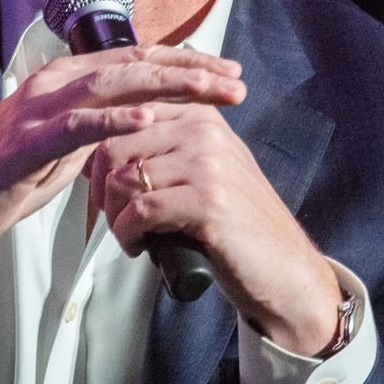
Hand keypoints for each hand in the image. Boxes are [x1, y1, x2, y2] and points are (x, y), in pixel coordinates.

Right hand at [0, 45, 244, 298]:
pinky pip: (75, 126)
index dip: (185, 63)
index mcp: (65, 80)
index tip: (228, 72)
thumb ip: (96, 132)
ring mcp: (36, 108)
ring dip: (167, 85)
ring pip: (112, 84)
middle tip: (237, 79)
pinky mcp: (23, 142)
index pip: (135, 61)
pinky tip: (150, 118)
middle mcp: (53, 82)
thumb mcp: (62, 151)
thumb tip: (137, 126)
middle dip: (190, 70)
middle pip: (133, 64)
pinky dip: (114, 119)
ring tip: (210, 91)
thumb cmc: (3, 180)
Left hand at [87, 104, 340, 355]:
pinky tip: (139, 247)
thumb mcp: (205, 169)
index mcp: (199, 114)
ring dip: (113, 216)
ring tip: (129, 235)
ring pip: (122, 179)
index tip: (106, 188)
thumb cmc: (236, 224)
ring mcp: (208, 163)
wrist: (284, 268)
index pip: (124, 116)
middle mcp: (204, 130)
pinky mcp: (208, 200)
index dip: (100, 157)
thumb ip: (166, 147)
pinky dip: (127, 234)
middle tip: (112, 217)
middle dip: (99, 187)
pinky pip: (140, 210)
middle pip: (113, 145)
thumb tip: (100, 148)